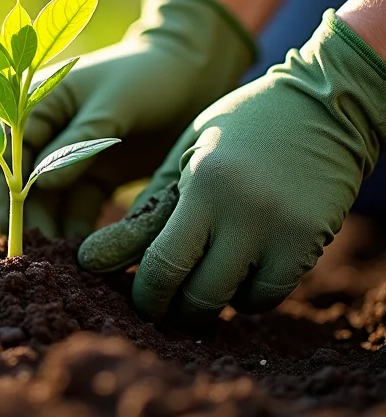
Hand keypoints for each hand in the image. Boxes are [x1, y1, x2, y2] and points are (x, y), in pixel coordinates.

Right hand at [0, 0, 255, 237]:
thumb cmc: (149, 75)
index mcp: (36, 105)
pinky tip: (90, 256)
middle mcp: (47, 135)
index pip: (2, 152)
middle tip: (39, 257)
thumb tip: (38, 187)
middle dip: (28, 220)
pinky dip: (80, 232)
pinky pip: (80, 210)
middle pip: (21, 185)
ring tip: (65, 263)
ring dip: (53, 231)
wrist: (195, 77)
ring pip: (50, 203)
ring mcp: (70, 159)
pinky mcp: (96, 178)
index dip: (1, 191)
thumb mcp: (111, 104)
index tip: (10, 226)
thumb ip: (77, 143)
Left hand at [79, 10, 385, 324]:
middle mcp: (245, 210)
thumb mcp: (185, 154)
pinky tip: (237, 272)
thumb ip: (146, 208)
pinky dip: (247, 295)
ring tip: (199, 280)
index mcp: (204, 183)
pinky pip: (270, 294)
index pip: (163, 264)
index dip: (146, 294)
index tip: (138, 297)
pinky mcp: (312, 240)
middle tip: (164, 304)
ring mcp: (283, 229)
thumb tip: (95, 259)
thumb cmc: (239, 126)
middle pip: (198, 294)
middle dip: (173, 309)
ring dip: (209, 302)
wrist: (322, 106)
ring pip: (234, 301)